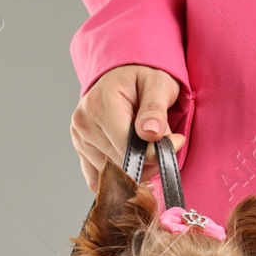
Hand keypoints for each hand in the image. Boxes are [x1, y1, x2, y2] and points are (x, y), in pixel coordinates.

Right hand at [70, 64, 187, 192]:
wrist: (123, 75)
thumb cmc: (143, 78)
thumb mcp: (158, 84)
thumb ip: (155, 109)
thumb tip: (150, 133)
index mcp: (100, 105)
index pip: (128, 147)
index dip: (156, 153)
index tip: (176, 141)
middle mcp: (84, 123)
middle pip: (121, 164)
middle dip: (150, 162)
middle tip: (165, 145)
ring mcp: (80, 139)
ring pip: (113, 175)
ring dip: (138, 171)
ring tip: (148, 147)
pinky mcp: (81, 151)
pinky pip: (98, 180)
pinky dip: (119, 180)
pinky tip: (137, 169)